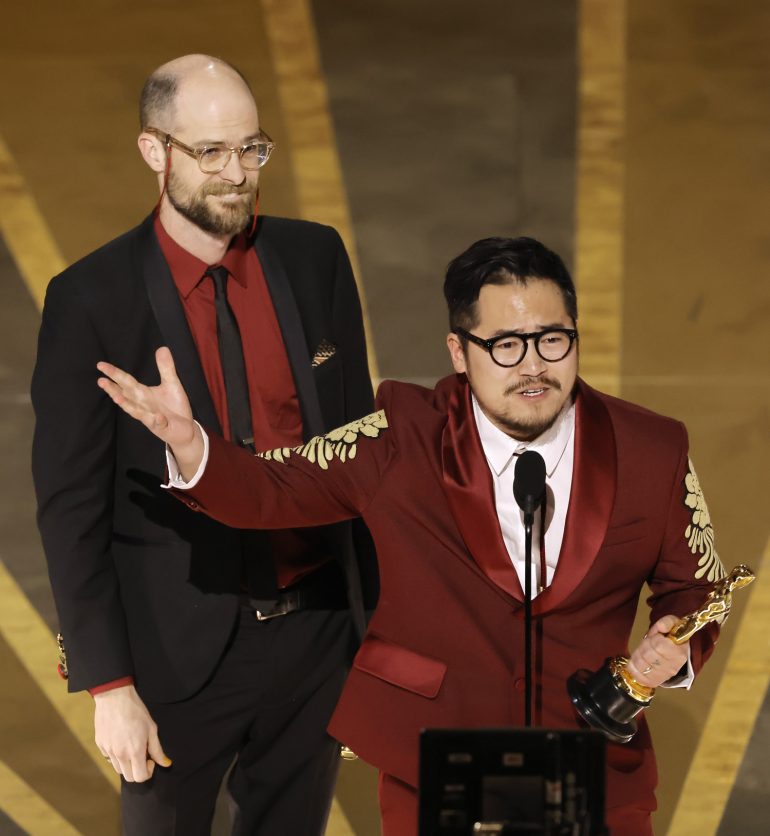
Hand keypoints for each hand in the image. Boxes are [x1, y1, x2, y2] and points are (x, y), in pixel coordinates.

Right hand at [94, 684, 170, 781]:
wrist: (115, 697)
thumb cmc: (136, 711)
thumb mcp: (152, 729)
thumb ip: (157, 750)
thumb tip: (165, 764)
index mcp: (134, 751)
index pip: (140, 777)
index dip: (148, 771)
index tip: (151, 759)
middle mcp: (119, 755)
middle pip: (129, 777)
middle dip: (138, 770)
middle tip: (143, 753)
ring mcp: (108, 751)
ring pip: (118, 769)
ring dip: (127, 763)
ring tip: (132, 746)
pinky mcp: (100, 745)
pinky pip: (109, 758)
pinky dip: (117, 755)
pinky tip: (122, 740)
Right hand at [97, 347, 203, 476]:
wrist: (185, 429)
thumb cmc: (174, 407)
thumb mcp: (172, 384)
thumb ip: (166, 368)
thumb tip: (162, 348)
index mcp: (143, 394)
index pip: (126, 382)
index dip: (114, 374)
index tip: (100, 365)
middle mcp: (143, 405)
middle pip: (127, 395)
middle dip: (114, 389)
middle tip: (101, 380)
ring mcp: (151, 417)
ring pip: (136, 412)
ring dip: (127, 406)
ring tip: (118, 398)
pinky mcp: (163, 428)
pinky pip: (159, 424)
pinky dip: (157, 421)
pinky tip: (158, 417)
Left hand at [626, 614, 688, 687]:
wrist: (675, 653)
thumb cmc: (670, 637)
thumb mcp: (671, 624)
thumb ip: (667, 622)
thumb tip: (662, 626)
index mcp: (679, 651)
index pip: (659, 645)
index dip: (652, 639)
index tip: (654, 637)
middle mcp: (673, 666)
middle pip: (649, 657)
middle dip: (642, 648)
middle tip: (645, 644)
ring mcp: (665, 676)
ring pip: (644, 668)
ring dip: (637, 659)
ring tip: (640, 653)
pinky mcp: (657, 682)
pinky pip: (642, 679)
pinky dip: (635, 671)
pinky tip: (636, 664)